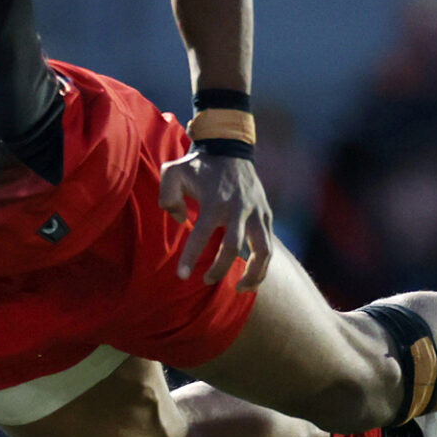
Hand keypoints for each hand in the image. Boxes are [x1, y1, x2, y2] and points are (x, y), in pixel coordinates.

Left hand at [160, 150, 273, 290]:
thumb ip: (167, 196)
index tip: (181, 276)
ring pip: (263, 251)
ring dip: (253, 274)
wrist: (229, 148)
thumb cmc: (198, 165)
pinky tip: (251, 276)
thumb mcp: (173, 171)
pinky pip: (269, 245)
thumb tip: (181, 220)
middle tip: (205, 280)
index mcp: (214, 202)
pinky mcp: (266, 214)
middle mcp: (238, 209)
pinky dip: (263, 264)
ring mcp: (256, 212)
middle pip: (233, 248)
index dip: (190, 258)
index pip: (201, 235)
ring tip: (240, 289)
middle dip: (219, 269)